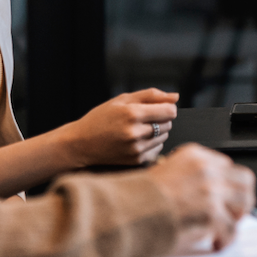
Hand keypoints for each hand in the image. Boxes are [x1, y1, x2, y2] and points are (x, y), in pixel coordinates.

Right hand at [62, 88, 178, 166]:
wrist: (81, 144)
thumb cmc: (101, 119)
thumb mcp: (122, 100)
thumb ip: (151, 95)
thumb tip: (176, 97)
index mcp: (132, 114)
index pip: (169, 111)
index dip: (167, 107)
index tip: (159, 108)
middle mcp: (135, 133)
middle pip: (168, 124)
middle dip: (161, 119)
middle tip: (143, 119)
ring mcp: (136, 149)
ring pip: (164, 137)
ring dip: (157, 132)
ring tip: (138, 129)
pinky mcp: (136, 161)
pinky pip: (157, 149)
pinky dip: (151, 144)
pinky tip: (136, 141)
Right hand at [148, 144, 256, 253]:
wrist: (127, 210)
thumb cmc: (137, 196)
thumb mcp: (165, 171)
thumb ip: (188, 177)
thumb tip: (201, 193)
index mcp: (194, 155)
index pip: (226, 164)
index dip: (227, 183)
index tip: (225, 194)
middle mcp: (206, 169)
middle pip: (243, 179)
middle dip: (241, 196)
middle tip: (234, 210)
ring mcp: (210, 190)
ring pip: (244, 201)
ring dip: (238, 215)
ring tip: (228, 225)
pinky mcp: (210, 213)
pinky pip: (231, 228)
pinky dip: (226, 238)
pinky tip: (217, 242)